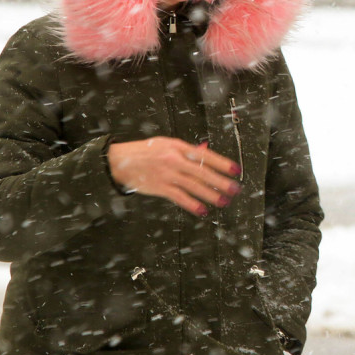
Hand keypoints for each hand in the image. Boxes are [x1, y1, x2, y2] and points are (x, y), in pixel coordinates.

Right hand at [107, 137, 240, 216]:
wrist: (118, 161)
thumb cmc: (145, 152)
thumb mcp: (166, 144)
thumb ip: (187, 150)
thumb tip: (205, 149)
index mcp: (178, 147)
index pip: (205, 155)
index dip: (222, 163)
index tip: (236, 170)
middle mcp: (174, 159)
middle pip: (203, 172)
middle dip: (221, 181)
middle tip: (235, 189)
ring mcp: (167, 174)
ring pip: (194, 186)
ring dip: (211, 195)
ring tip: (223, 201)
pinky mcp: (159, 187)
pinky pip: (179, 197)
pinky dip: (192, 204)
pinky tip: (202, 210)